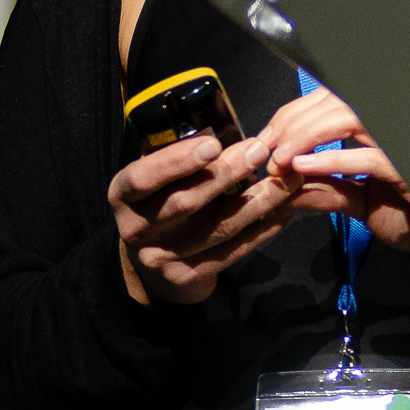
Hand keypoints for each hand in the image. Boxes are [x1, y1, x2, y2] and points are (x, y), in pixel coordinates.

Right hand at [107, 131, 297, 304]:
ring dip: (256, 202)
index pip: (143, 177)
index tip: (212, 143)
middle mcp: (137, 228)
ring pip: (217, 227)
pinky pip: (232, 251)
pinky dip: (261, 229)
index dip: (177, 161)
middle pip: (186, 201)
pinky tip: (282, 211)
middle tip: (258, 151)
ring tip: (285, 180)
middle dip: (226, 174)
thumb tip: (229, 133)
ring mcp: (163, 257)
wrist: (149, 268)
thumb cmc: (158, 207)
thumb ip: (177, 162)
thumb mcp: (153, 182)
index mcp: (123, 195)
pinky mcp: (189, 276)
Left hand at [258, 89, 409, 303]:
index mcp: (377, 128)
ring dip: (307, 135)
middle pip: (332, 100)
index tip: (265, 142)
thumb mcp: (361, 206)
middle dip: (291, 122)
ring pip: (348, 116)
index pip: (328, 101)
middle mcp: (392, 124)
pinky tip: (304, 168)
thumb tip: (284, 186)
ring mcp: (405, 140)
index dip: (291, 115)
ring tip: (281, 160)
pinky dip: (333, 158)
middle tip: (265, 150)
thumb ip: (326, 192)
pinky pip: (370, 155)